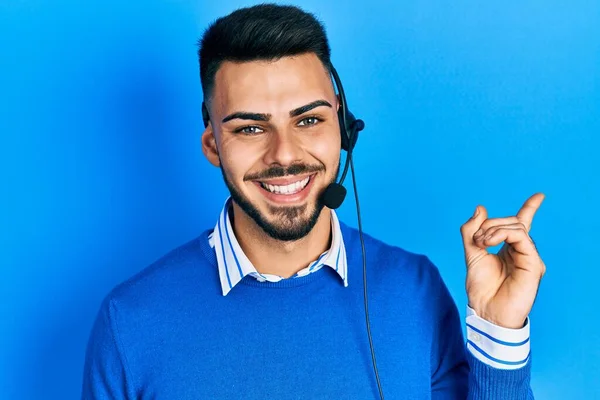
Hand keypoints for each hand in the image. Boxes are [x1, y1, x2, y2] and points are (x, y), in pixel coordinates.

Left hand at [460, 193, 545, 328]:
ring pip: (516, 226)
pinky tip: (489, 243)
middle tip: (477, 240)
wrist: (485, 310)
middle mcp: (521, 251)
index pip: (521, 224)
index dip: (530, 209)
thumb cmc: (481, 287)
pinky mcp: (534, 263)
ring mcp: (529, 257)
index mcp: (509, 249)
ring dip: (493, 229)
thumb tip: (480, 208)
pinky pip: (521, 236)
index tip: (539, 196)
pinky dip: (502, 234)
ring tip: (481, 243)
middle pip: (512, 221)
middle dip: (490, 224)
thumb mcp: (471, 253)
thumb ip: (472, 231)